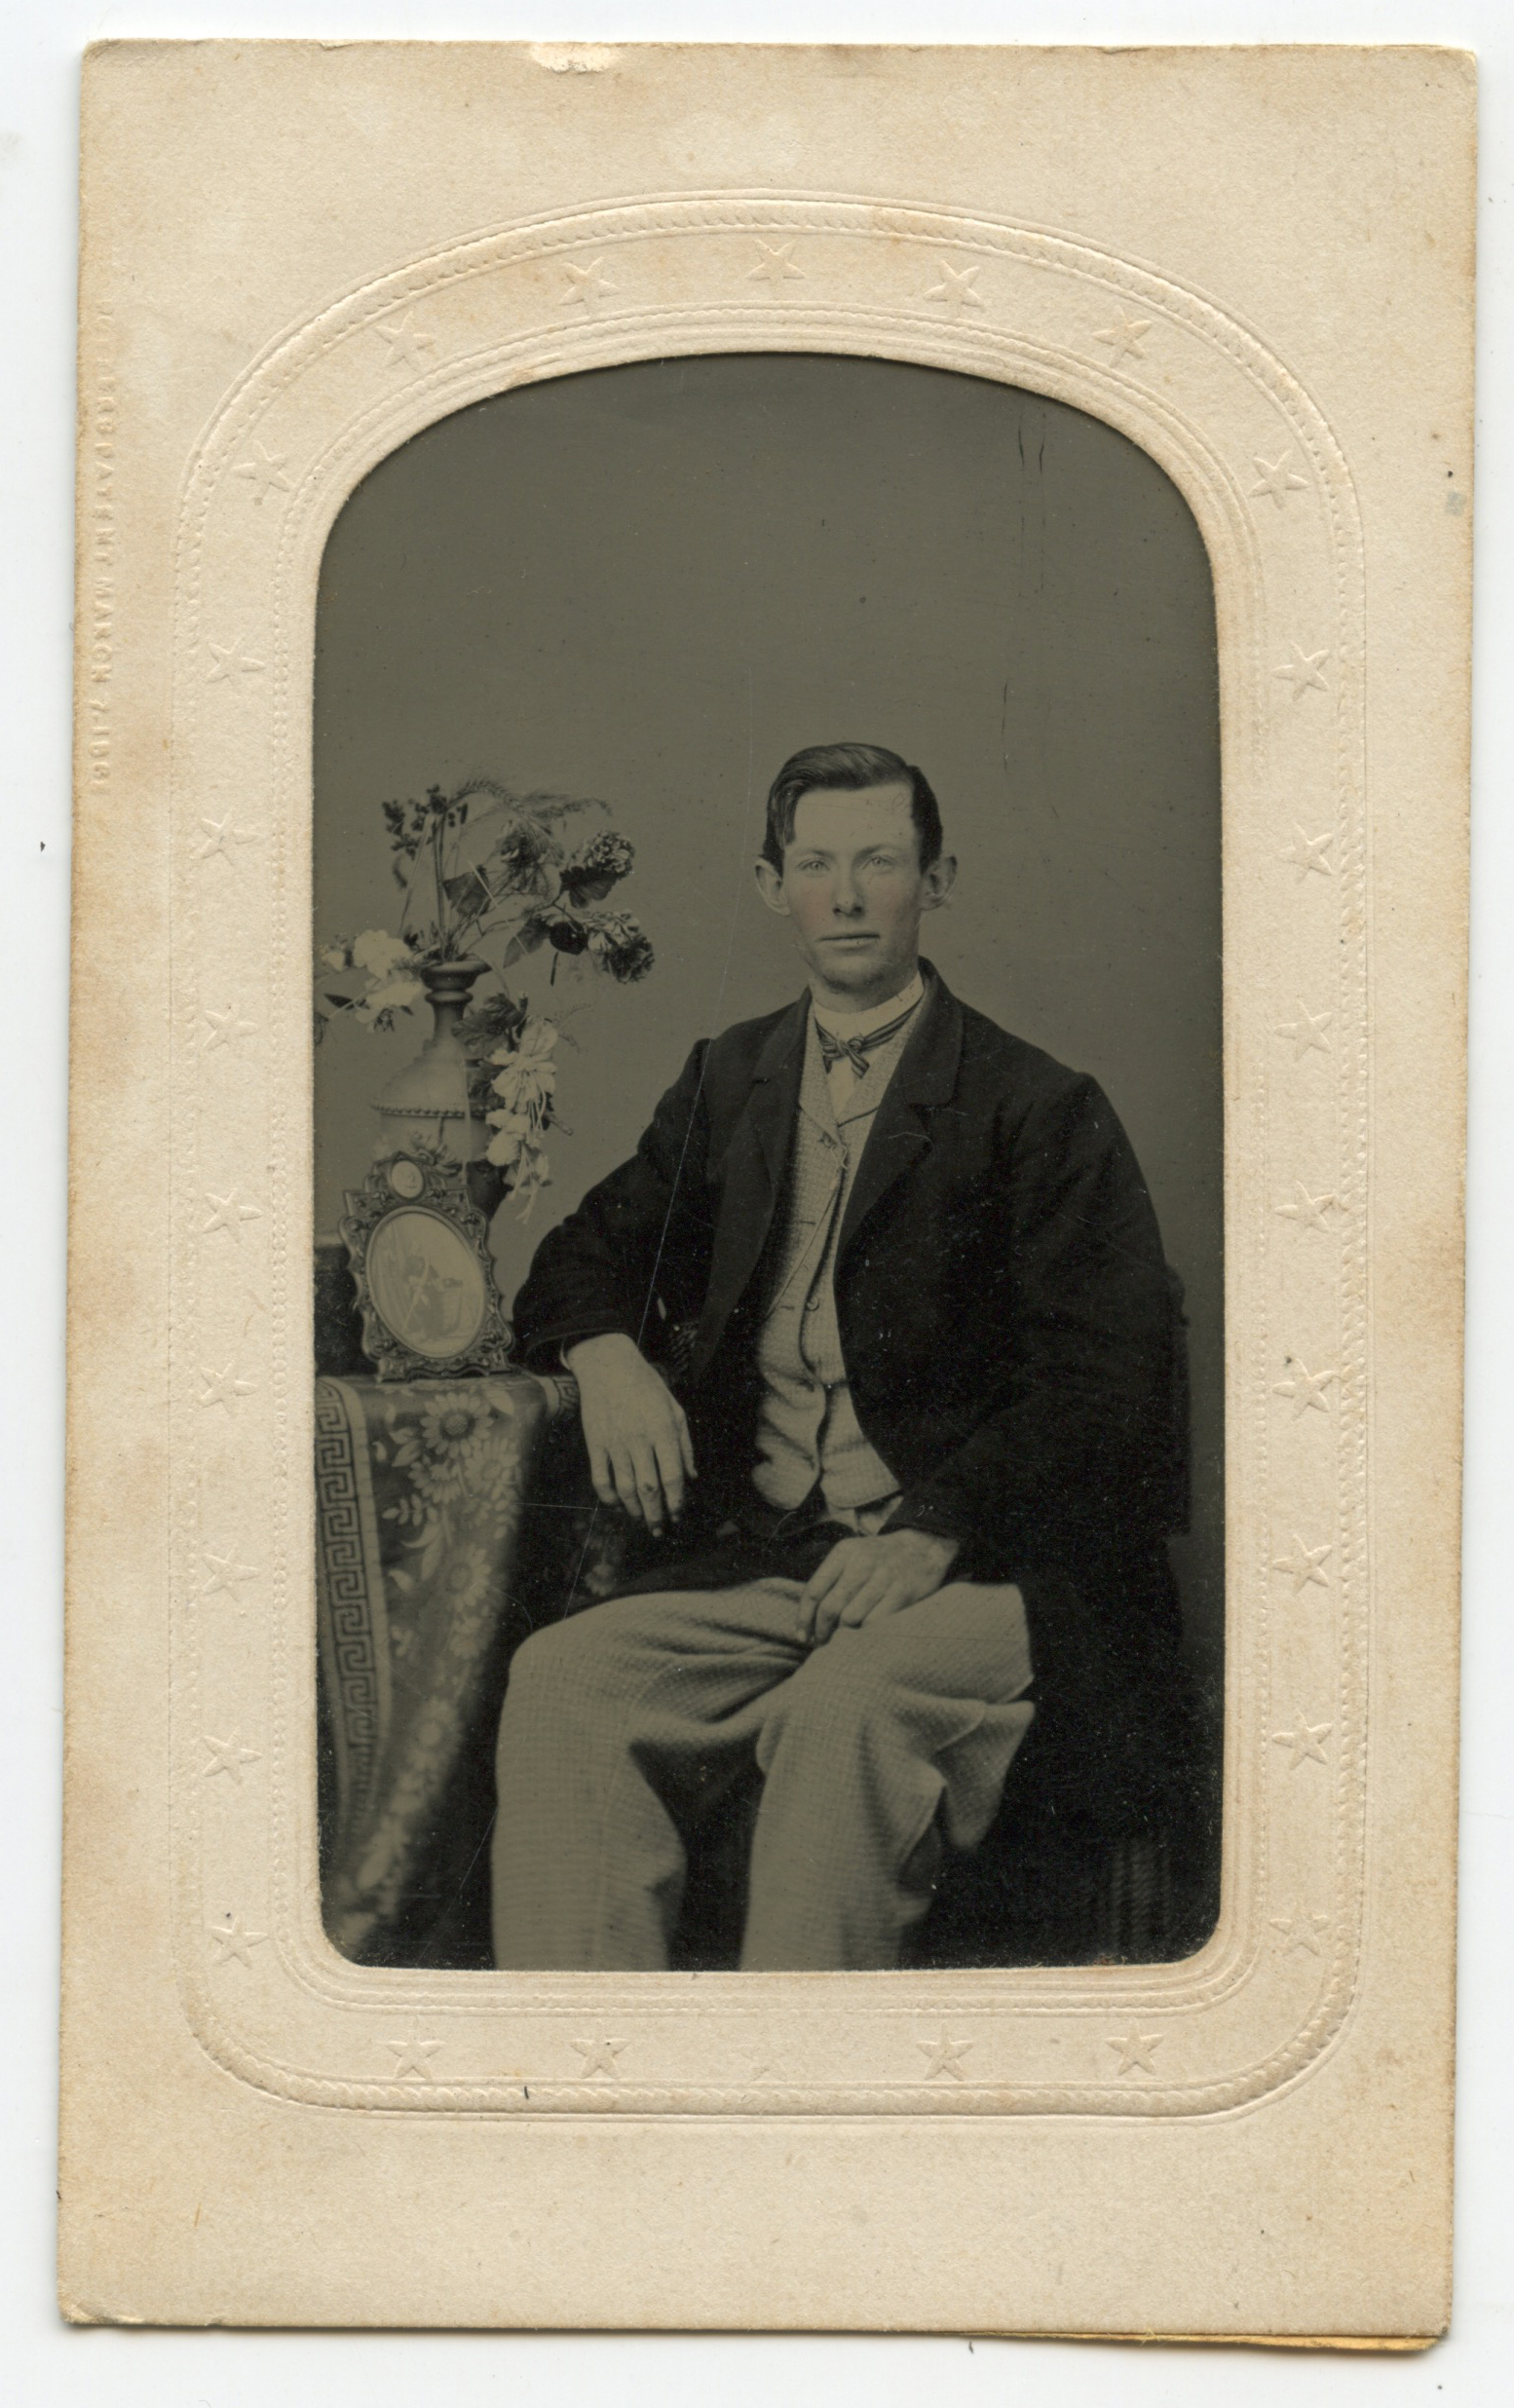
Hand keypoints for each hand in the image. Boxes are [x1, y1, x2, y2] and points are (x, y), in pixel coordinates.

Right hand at [564, 1333, 694, 1533]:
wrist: (607, 1365)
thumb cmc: (646, 1386)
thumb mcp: (674, 1408)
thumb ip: (685, 1444)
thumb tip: (691, 1477)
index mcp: (663, 1430)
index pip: (672, 1476)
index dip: (676, 1502)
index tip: (678, 1515)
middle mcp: (639, 1439)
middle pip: (649, 1488)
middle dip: (656, 1515)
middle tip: (659, 1530)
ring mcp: (615, 1442)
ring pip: (625, 1488)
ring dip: (634, 1509)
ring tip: (641, 1518)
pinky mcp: (595, 1443)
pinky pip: (600, 1479)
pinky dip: (608, 1497)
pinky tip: (617, 1504)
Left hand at [797, 1528, 959, 1646]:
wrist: (925, 1546)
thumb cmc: (881, 1558)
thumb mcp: (853, 1555)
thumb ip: (832, 1580)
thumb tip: (808, 1621)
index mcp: (844, 1552)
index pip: (813, 1590)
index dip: (803, 1619)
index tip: (802, 1637)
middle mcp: (861, 1562)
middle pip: (829, 1608)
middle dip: (821, 1632)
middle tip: (822, 1644)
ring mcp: (883, 1577)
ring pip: (850, 1618)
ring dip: (842, 1637)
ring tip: (841, 1643)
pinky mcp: (902, 1592)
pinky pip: (874, 1623)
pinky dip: (864, 1635)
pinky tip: (862, 1639)